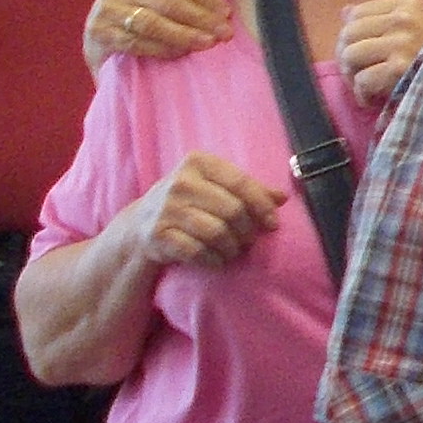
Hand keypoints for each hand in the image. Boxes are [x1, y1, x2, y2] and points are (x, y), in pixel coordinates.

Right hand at [89, 0, 228, 65]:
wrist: (102, 36)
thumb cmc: (140, 6)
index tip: (227, 13)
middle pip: (167, 1)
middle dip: (200, 18)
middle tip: (224, 33)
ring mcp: (109, 9)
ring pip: (151, 22)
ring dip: (183, 34)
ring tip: (207, 43)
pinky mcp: (99, 33)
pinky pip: (135, 42)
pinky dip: (160, 48)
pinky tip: (181, 53)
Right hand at [132, 151, 286, 267]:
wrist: (140, 224)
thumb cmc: (188, 202)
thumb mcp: (215, 186)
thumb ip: (248, 189)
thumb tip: (282, 197)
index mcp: (198, 162)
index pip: (240, 182)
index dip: (262, 205)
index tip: (273, 223)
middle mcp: (180, 182)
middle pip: (232, 210)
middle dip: (247, 231)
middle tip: (249, 240)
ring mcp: (166, 209)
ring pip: (217, 233)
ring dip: (232, 248)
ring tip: (234, 250)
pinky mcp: (158, 235)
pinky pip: (198, 252)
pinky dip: (214, 260)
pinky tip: (217, 259)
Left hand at [335, 0, 422, 105]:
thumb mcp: (413, 28)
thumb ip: (380, 18)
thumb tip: (345, 11)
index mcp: (408, 5)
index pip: (357, 13)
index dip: (351, 36)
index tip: (361, 55)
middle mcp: (405, 19)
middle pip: (349, 33)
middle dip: (346, 58)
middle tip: (357, 75)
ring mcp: (403, 42)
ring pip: (350, 55)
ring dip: (352, 76)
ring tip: (365, 87)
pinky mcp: (400, 68)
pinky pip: (361, 79)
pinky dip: (362, 95)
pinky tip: (373, 99)